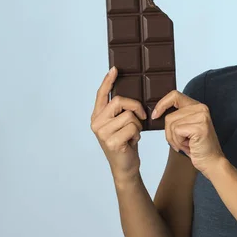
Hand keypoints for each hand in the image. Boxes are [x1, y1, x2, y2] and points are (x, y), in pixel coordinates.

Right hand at [90, 67, 146, 181]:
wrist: (125, 166)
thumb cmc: (125, 143)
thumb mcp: (121, 124)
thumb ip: (120, 111)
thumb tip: (131, 96)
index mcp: (97, 116)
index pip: (102, 94)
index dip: (108, 81)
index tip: (115, 69)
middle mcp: (96, 123)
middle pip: (120, 101)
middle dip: (136, 107)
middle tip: (141, 117)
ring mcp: (102, 132)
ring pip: (130, 116)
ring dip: (137, 125)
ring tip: (132, 134)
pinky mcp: (111, 141)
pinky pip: (133, 128)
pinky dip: (138, 135)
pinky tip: (132, 142)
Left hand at [152, 90, 224, 179]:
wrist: (211, 162)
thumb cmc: (197, 147)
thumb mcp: (185, 127)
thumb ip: (177, 116)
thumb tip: (156, 112)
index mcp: (197, 106)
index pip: (174, 95)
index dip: (161, 104)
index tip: (155, 115)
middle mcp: (201, 108)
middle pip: (169, 116)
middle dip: (169, 133)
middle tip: (181, 142)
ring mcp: (201, 116)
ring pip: (171, 125)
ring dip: (175, 139)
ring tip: (186, 144)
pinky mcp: (199, 127)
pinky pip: (176, 132)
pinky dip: (178, 142)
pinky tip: (188, 146)